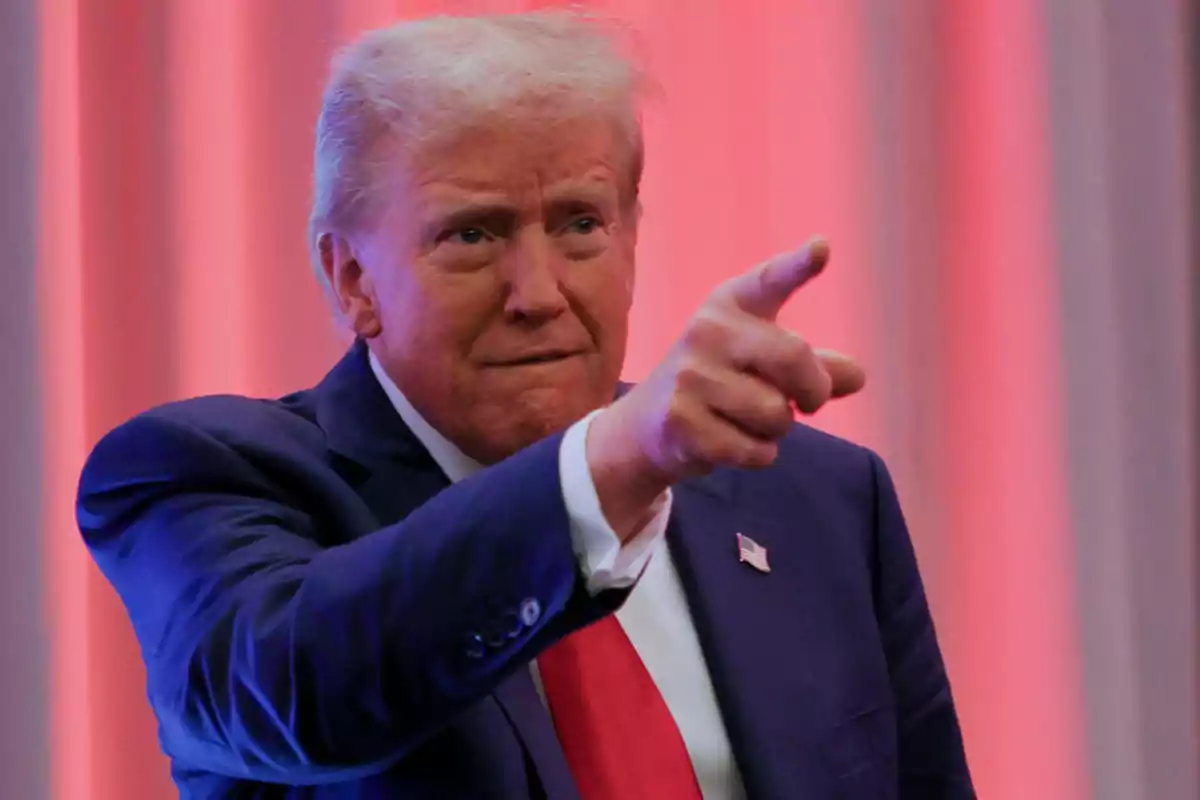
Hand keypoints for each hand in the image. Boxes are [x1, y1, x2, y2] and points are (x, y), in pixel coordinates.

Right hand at [587, 238, 865, 538]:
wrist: (647, 424)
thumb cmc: (721, 383)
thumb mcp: (763, 363)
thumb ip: (814, 366)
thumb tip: (855, 377)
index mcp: (731, 306)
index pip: (768, 281)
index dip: (797, 266)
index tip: (822, 248)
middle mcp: (707, 331)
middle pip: (793, 358)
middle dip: (814, 390)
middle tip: (810, 404)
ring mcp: (690, 376)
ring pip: (776, 413)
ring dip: (777, 429)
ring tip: (748, 420)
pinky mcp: (682, 421)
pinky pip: (754, 449)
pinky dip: (757, 454)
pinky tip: (730, 441)